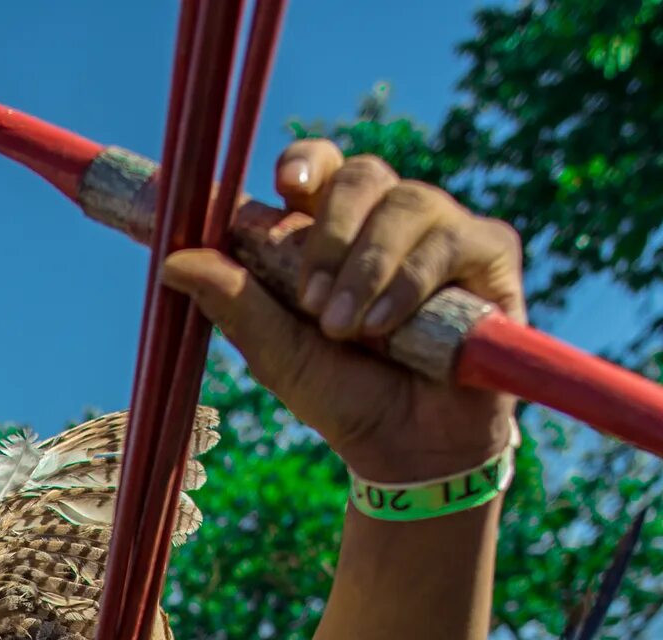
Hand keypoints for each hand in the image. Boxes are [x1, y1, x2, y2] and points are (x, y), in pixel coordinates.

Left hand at [162, 138, 524, 483]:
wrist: (408, 452)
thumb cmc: (344, 395)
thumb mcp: (277, 353)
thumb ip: (233, 302)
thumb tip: (172, 259)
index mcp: (336, 230)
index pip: (320, 169)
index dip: (304, 163)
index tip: (285, 185)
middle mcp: (391, 219)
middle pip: (362, 174)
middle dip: (330, 233)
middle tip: (309, 301)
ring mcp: (444, 231)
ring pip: (407, 202)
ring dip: (367, 267)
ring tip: (347, 330)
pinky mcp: (491, 255)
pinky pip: (452, 241)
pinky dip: (410, 282)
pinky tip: (387, 328)